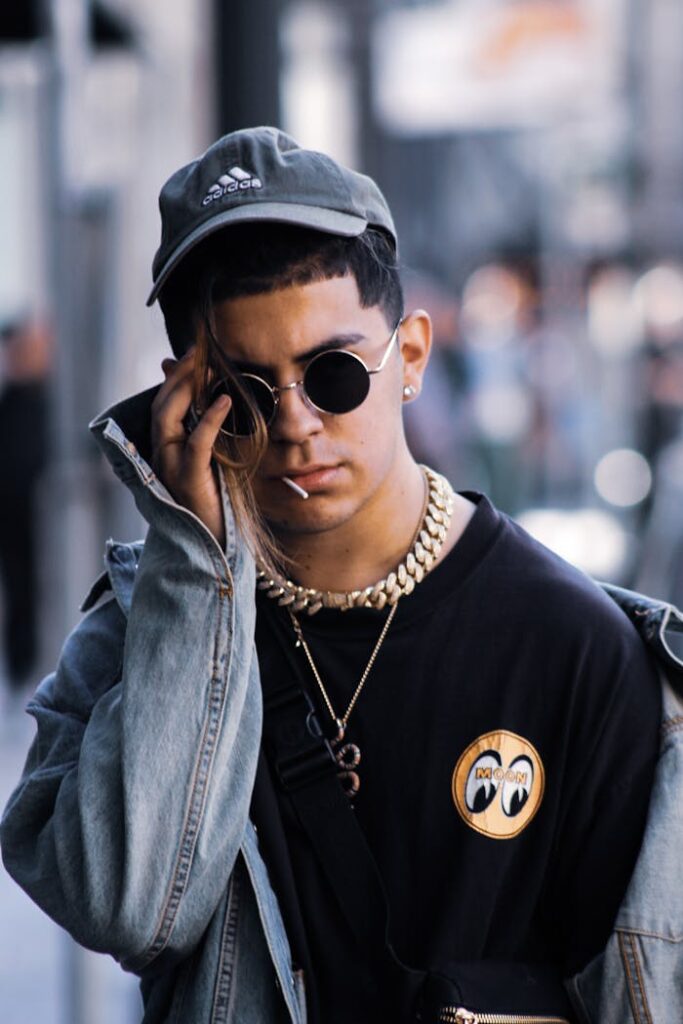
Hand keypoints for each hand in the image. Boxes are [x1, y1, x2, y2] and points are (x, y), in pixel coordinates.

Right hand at [150, 348, 230, 548]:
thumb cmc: (218, 501)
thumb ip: (210, 431)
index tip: (194, 351)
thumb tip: (217, 396)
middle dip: (180, 375)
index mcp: (165, 449)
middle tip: (201, 350)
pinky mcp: (188, 479)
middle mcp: (161, 455)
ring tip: (209, 367)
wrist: (213, 544)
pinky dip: (210, 419)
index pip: (164, 403)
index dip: (176, 376)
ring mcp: (169, 467)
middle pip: (162, 404)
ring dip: (188, 389)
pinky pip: (196, 442)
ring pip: (169, 418)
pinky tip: (226, 400)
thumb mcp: (215, 460)